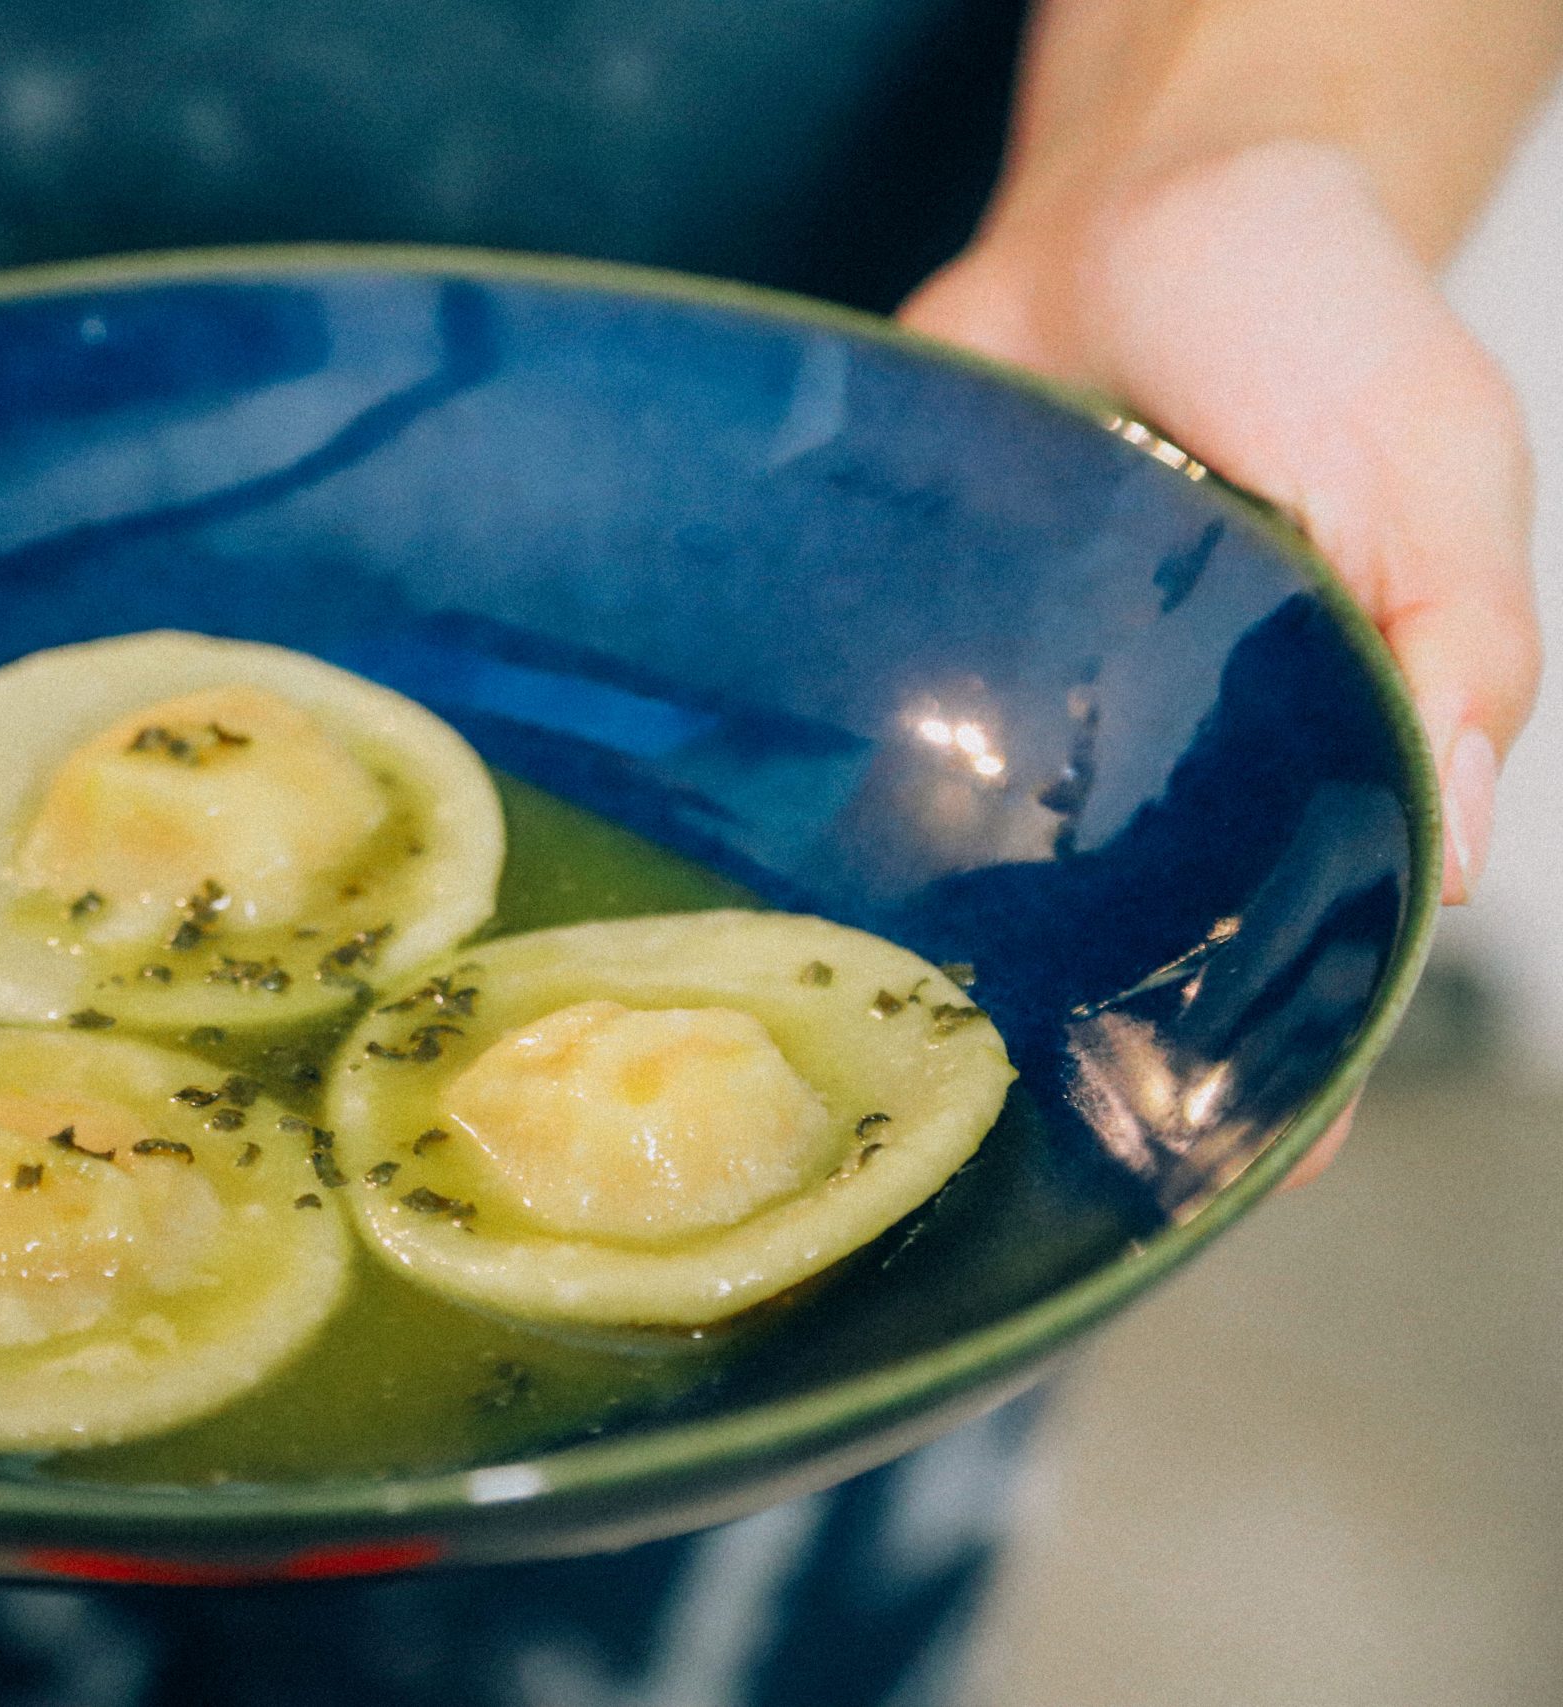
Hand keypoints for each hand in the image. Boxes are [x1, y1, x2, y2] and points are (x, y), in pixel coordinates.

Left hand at [903, 140, 1539, 1182]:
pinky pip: (889, 759)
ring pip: (1003, 874)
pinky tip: (810, 910)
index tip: (1232, 1165)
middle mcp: (1175, 739)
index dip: (1286, 1051)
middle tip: (1035, 1154)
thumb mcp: (1435, 459)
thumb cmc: (1313, 311)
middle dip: (1100, 1042)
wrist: (1144, 191)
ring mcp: (1040, 702)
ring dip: (966, 962)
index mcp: (1330, 723)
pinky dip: (859, 827)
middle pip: (1142, 928)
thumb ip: (1454, 640)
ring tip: (911, 1078)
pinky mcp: (927, 645)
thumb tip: (1457, 855)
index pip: (1320, 924)